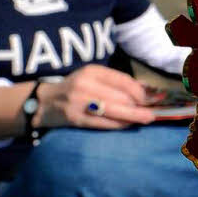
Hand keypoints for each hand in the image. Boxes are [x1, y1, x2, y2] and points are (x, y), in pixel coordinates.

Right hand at [33, 65, 156, 129]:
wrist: (44, 102)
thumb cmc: (75, 88)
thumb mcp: (93, 78)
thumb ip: (117, 82)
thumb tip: (147, 90)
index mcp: (92, 71)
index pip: (124, 81)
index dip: (141, 92)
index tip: (153, 99)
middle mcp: (86, 84)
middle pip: (122, 97)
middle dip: (140, 106)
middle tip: (153, 112)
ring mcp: (80, 102)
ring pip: (116, 111)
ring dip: (134, 117)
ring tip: (146, 119)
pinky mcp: (77, 119)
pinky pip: (105, 123)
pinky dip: (120, 125)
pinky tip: (129, 124)